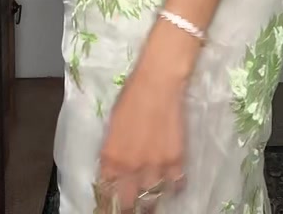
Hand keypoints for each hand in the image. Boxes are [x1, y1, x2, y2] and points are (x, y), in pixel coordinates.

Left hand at [98, 64, 185, 211]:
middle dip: (127, 206)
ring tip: (150, 199)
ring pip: (151, 199)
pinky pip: (175, 185)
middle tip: (130, 206)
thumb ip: (112, 152)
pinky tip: (170, 182)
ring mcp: (155, 166)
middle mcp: (131, 167)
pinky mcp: (176, 160)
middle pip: (127, 203)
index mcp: (111, 157)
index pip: (106, 191)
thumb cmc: (132, 95)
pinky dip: (173, 186)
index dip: (107, 201)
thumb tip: (112, 170)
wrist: (158, 81)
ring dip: (150, 201)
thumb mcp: (113, 125)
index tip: (109, 204)